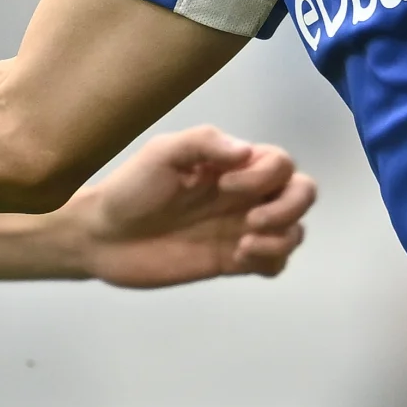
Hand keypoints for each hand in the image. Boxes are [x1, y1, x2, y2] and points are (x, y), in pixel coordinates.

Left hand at [67, 125, 315, 287]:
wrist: (103, 237)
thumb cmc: (131, 189)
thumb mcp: (163, 153)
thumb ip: (205, 143)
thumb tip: (247, 152)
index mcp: (232, 164)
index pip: (281, 163)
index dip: (264, 176)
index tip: (223, 186)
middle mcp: (245, 195)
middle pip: (302, 193)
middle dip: (289, 207)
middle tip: (250, 221)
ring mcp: (241, 229)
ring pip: (294, 231)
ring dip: (281, 238)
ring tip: (243, 246)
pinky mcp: (232, 261)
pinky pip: (275, 263)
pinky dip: (270, 261)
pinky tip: (238, 258)